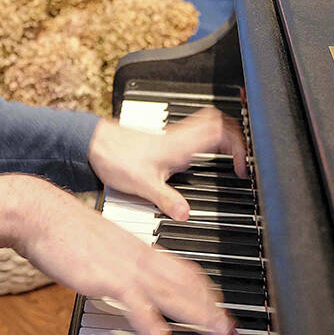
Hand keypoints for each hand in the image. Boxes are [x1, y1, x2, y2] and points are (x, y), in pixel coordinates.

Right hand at [9, 179, 243, 334]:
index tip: (224, 313)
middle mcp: (140, 257)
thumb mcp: (104, 249)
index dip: (209, 294)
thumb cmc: (66, 232)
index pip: (186, 272)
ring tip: (219, 333)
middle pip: (189, 284)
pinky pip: (133, 298)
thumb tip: (134, 291)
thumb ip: (122, 268)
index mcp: (141, 250)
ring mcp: (124, 266)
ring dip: (198, 314)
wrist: (41, 213)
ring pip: (171, 291)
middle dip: (215, 310)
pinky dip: (148, 318)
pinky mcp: (104, 276)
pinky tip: (160, 334)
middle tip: (235, 333)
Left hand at [88, 106, 246, 221]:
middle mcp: (178, 137)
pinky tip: (199, 158)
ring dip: (221, 136)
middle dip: (236, 135)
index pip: (220, 132)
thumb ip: (166, 199)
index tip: (241, 167)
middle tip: (242, 157)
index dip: (237, 146)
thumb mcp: (143, 185)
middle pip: (218, 121)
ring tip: (229, 156)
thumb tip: (185, 213)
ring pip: (206, 124)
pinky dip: (205, 141)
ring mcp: (171, 136)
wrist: (91, 144)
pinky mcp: (163, 141)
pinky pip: (193, 133)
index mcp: (180, 144)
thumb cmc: (113, 157)